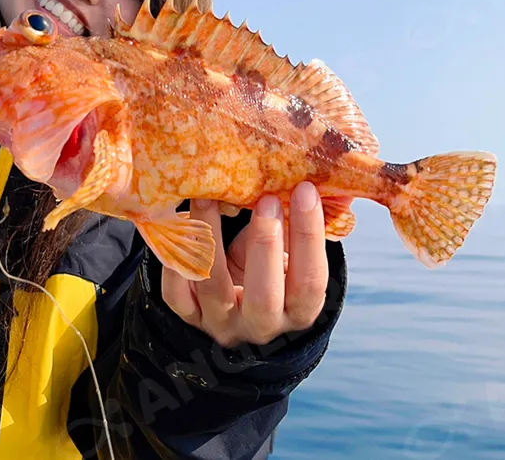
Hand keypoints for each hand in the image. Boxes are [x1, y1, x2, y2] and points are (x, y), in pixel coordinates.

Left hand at [161, 182, 328, 347]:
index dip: (309, 237)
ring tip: (209, 197)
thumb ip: (304, 225)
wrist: (234, 302)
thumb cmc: (271, 267)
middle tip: (265, 199)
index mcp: (298, 311)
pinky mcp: (188, 317)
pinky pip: (176, 295)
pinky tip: (178, 226)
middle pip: (264, 296)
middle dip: (266, 244)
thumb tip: (330, 178)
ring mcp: (220, 324)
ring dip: (212, 238)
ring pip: (214, 288)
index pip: (309, 281)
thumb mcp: (292, 253)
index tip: (305, 190)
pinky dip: (175, 262)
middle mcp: (260, 326)